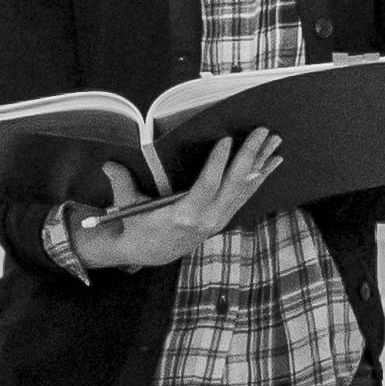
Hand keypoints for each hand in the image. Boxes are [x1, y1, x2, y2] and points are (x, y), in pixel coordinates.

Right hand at [71, 128, 283, 273]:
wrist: (151, 253)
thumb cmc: (138, 225)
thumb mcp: (128, 206)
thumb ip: (122, 184)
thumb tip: (109, 164)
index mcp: (183, 216)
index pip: (206, 186)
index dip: (218, 163)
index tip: (227, 139)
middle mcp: (206, 220)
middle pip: (233, 185)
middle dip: (249, 156)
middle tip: (263, 132)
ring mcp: (217, 221)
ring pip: (244, 190)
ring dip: (261, 164)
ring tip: (276, 142)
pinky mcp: (223, 219)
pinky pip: (244, 197)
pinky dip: (259, 178)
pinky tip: (271, 163)